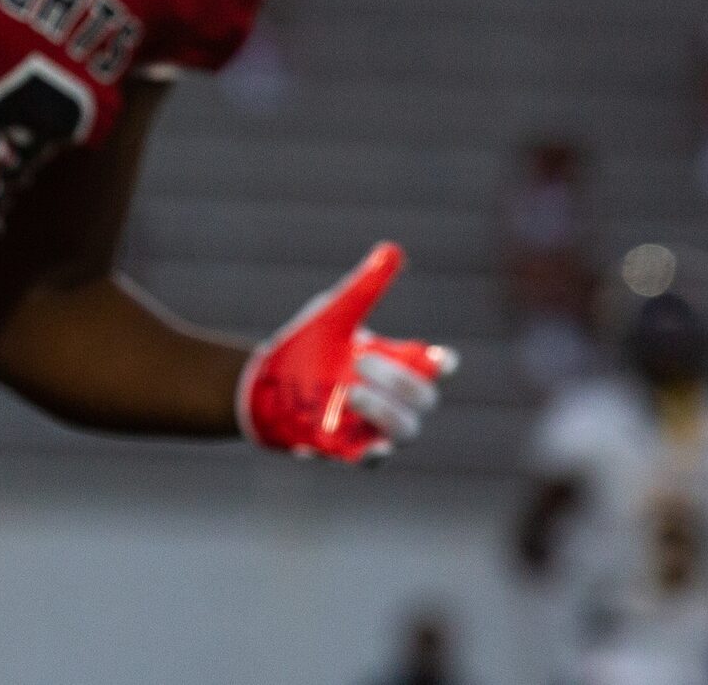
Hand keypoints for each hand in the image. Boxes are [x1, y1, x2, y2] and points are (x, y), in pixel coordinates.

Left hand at [239, 243, 458, 462]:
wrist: (264, 383)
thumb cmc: (310, 347)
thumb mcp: (333, 315)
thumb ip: (363, 288)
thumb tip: (392, 250)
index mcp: (399, 365)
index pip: (436, 368)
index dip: (443, 364)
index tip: (441, 358)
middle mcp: (396, 401)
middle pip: (424, 401)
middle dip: (400, 381)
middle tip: (360, 359)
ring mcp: (376, 429)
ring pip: (403, 433)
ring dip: (383, 413)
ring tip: (349, 393)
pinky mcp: (350, 453)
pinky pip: (364, 459)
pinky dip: (350, 450)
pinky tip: (320, 438)